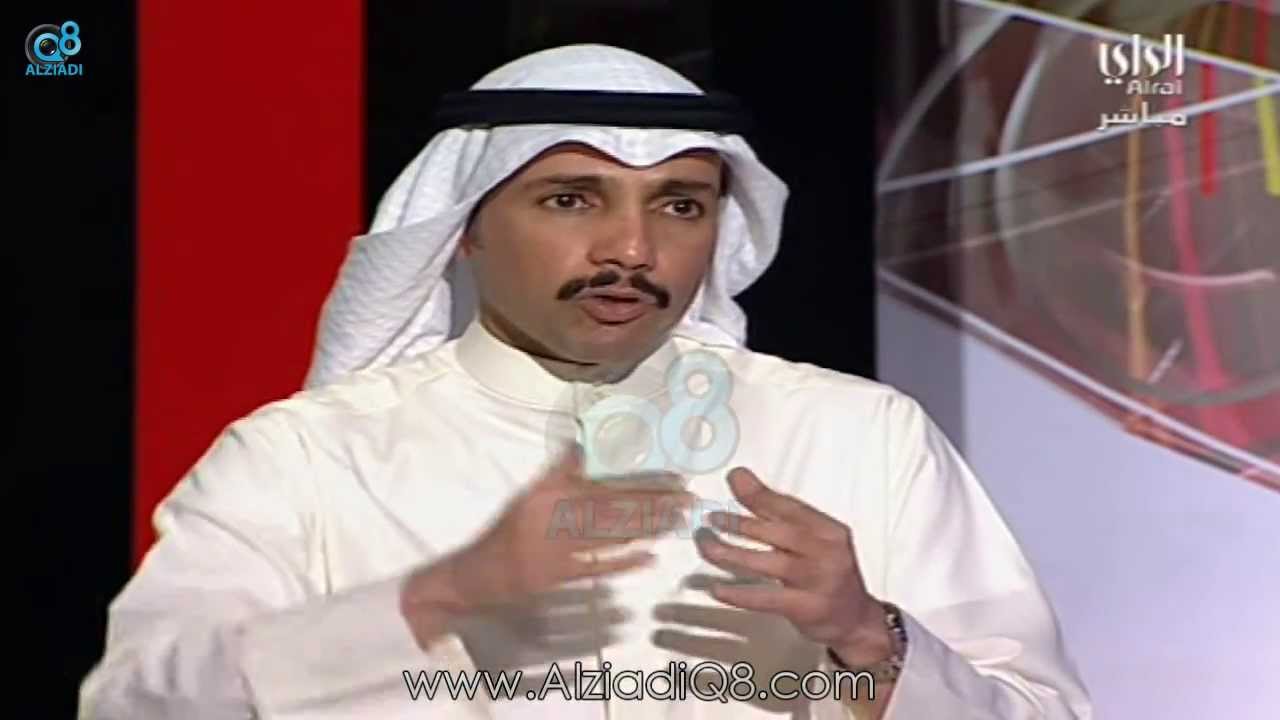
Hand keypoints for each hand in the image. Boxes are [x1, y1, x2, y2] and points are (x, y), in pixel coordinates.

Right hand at [401, 443, 693, 645]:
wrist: (481, 572)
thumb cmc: (509, 531)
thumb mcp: (530, 493)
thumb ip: (560, 469)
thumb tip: (580, 443)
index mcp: (556, 495)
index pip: (609, 486)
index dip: (644, 483)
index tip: (673, 480)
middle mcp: (560, 519)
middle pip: (618, 510)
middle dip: (656, 505)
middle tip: (689, 501)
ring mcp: (561, 548)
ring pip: (613, 536)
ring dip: (647, 529)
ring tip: (677, 521)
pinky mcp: (561, 575)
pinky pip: (597, 567)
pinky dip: (624, 562)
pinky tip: (649, 557)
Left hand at [696, 467, 892, 666]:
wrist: (855, 620)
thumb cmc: (828, 574)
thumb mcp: (813, 540)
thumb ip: (778, 513)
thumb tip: (740, 478)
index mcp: (829, 530)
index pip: (791, 507)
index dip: (760, 494)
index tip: (733, 479)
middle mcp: (827, 553)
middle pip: (779, 533)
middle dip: (741, 523)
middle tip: (712, 517)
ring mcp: (818, 581)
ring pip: (769, 564)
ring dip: (733, 554)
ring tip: (707, 545)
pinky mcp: (806, 608)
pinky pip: (767, 598)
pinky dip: (739, 593)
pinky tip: (717, 588)